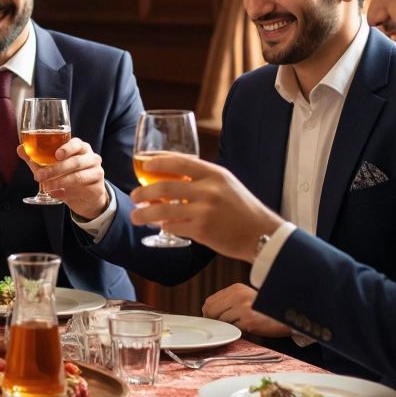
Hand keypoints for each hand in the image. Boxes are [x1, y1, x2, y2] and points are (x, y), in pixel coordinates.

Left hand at [16, 137, 109, 219]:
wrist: (86, 196)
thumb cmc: (67, 175)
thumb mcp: (51, 166)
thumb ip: (36, 158)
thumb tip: (20, 148)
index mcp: (80, 148)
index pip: (76, 144)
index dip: (67, 148)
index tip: (56, 155)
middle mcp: (91, 157)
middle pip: (74, 162)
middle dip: (55, 169)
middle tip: (39, 176)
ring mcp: (96, 172)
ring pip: (78, 176)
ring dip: (59, 182)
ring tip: (46, 187)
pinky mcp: (97, 187)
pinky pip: (81, 189)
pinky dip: (66, 192)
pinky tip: (56, 194)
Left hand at [128, 153, 282, 261]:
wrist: (261, 234)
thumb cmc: (241, 207)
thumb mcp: (226, 183)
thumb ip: (203, 178)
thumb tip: (173, 174)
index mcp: (215, 174)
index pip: (180, 162)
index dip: (158, 162)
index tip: (144, 164)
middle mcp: (209, 190)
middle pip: (164, 187)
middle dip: (143, 192)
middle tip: (134, 195)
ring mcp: (204, 211)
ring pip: (163, 211)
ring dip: (144, 214)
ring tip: (136, 216)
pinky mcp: (202, 231)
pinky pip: (173, 227)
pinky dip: (163, 226)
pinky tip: (159, 226)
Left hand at [202, 283, 290, 337]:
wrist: (285, 317)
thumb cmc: (263, 310)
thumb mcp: (245, 299)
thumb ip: (228, 302)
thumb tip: (207, 313)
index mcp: (236, 288)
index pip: (209, 301)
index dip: (208, 313)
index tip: (214, 320)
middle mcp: (238, 295)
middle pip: (210, 311)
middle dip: (214, 321)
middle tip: (223, 326)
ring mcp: (243, 307)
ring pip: (221, 321)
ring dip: (227, 326)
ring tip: (240, 325)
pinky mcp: (248, 320)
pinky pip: (233, 328)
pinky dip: (237, 331)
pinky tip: (248, 327)